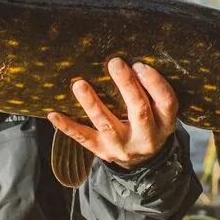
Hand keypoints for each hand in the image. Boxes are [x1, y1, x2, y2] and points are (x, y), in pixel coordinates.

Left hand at [47, 57, 178, 169]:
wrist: (142, 161)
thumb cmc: (149, 122)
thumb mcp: (160, 111)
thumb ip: (150, 90)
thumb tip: (130, 58)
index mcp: (165, 123)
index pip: (166, 101)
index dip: (154, 82)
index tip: (139, 64)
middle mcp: (147, 138)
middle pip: (139, 110)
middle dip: (126, 85)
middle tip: (115, 63)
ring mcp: (123, 147)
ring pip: (107, 124)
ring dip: (92, 103)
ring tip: (79, 84)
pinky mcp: (103, 152)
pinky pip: (84, 139)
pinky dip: (68, 126)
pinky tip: (54, 114)